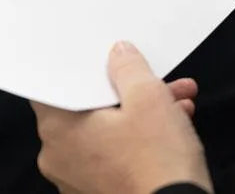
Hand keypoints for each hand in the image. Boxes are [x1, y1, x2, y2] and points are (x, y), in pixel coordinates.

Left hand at [32, 42, 212, 193]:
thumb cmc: (156, 164)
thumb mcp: (149, 97)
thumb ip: (129, 68)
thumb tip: (119, 55)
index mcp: (58, 128)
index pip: (57, 85)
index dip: (82, 68)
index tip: (103, 59)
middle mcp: (60, 157)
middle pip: (90, 107)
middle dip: (128, 90)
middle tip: (155, 80)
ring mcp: (79, 179)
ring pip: (108, 131)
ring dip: (141, 114)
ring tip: (177, 102)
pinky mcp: (102, 192)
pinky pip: (117, 155)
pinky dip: (140, 140)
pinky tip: (174, 126)